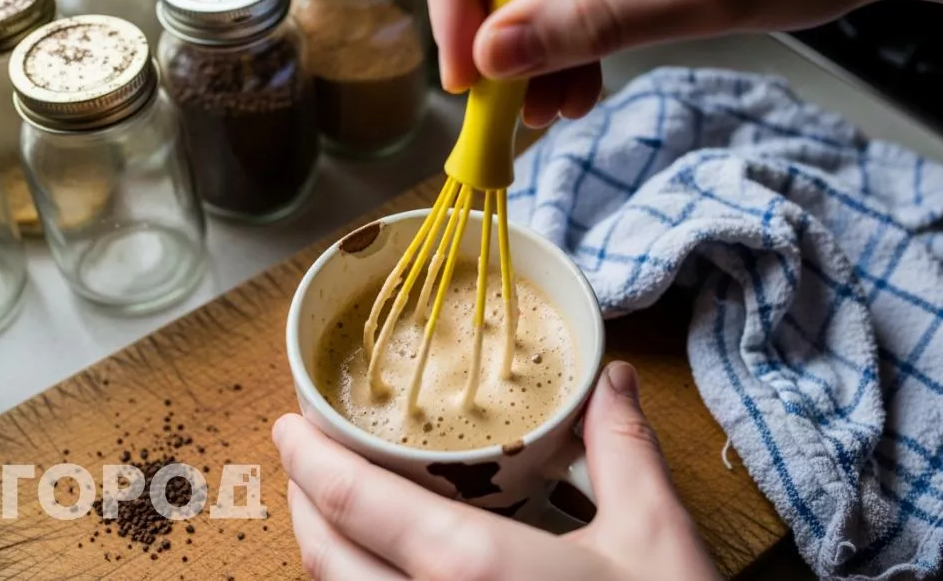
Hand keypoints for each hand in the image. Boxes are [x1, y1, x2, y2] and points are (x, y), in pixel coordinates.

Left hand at [272, 361, 722, 580]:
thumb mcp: (654, 537)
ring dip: (326, 555)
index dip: (308, 459)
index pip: (356, 502)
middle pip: (325, 560)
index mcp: (471, 570)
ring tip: (337, 513)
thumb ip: (622, 449)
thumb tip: (609, 380)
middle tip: (306, 462)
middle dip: (303, 504)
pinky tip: (385, 572)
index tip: (288, 425)